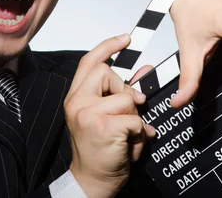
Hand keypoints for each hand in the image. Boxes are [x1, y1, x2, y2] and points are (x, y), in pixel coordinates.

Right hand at [64, 34, 155, 197]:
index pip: (89, 62)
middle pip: (108, 73)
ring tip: (126, 135)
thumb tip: (145, 70)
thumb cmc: (99, 150)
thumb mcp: (108, 116)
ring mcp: (88, 114)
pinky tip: (129, 146)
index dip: (108, 46)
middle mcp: (77, 102)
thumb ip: (123, 92)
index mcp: (76, 97)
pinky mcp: (103, 127)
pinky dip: (140, 134)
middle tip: (127, 111)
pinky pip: (135, 120)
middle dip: (125, 90)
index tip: (125, 38)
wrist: (91, 181)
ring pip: (127, 98)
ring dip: (134, 119)